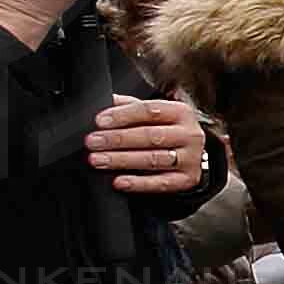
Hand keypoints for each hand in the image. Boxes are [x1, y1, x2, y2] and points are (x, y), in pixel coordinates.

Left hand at [87, 95, 212, 197]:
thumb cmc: (165, 130)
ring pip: (153, 159)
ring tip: (98, 160)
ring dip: (122, 160)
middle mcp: (190, 134)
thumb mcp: (153, 114)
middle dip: (117, 139)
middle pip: (151, 135)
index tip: (99, 121)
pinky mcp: (187, 180)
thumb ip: (130, 106)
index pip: (150, 110)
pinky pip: (160, 183)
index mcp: (181, 112)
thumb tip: (103, 100)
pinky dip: (138, 183)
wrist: (191, 155)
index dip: (122, 115)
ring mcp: (191, 158)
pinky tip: (118, 181)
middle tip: (92, 142)